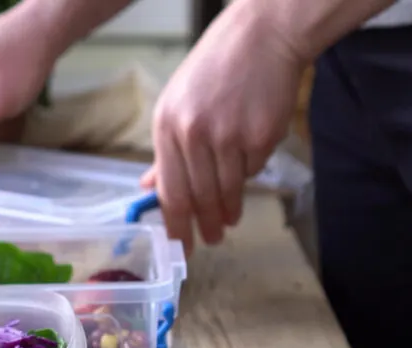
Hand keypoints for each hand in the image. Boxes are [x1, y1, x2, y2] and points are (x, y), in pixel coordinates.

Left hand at [143, 1, 305, 252]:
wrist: (262, 38)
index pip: (170, 192)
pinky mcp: (260, 136)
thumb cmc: (216, 70)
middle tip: (210, 239)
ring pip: (228, 190)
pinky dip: (250, 173)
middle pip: (199, 198)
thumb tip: (150, 186)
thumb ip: (166, 151)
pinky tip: (248, 161)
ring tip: (230, 219)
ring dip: (229, 209)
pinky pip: (253, 170)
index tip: (181, 246)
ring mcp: (228, 136)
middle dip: (205, 225)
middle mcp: (193, 134)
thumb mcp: (177, 104)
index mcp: (166, 127)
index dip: (175, 226)